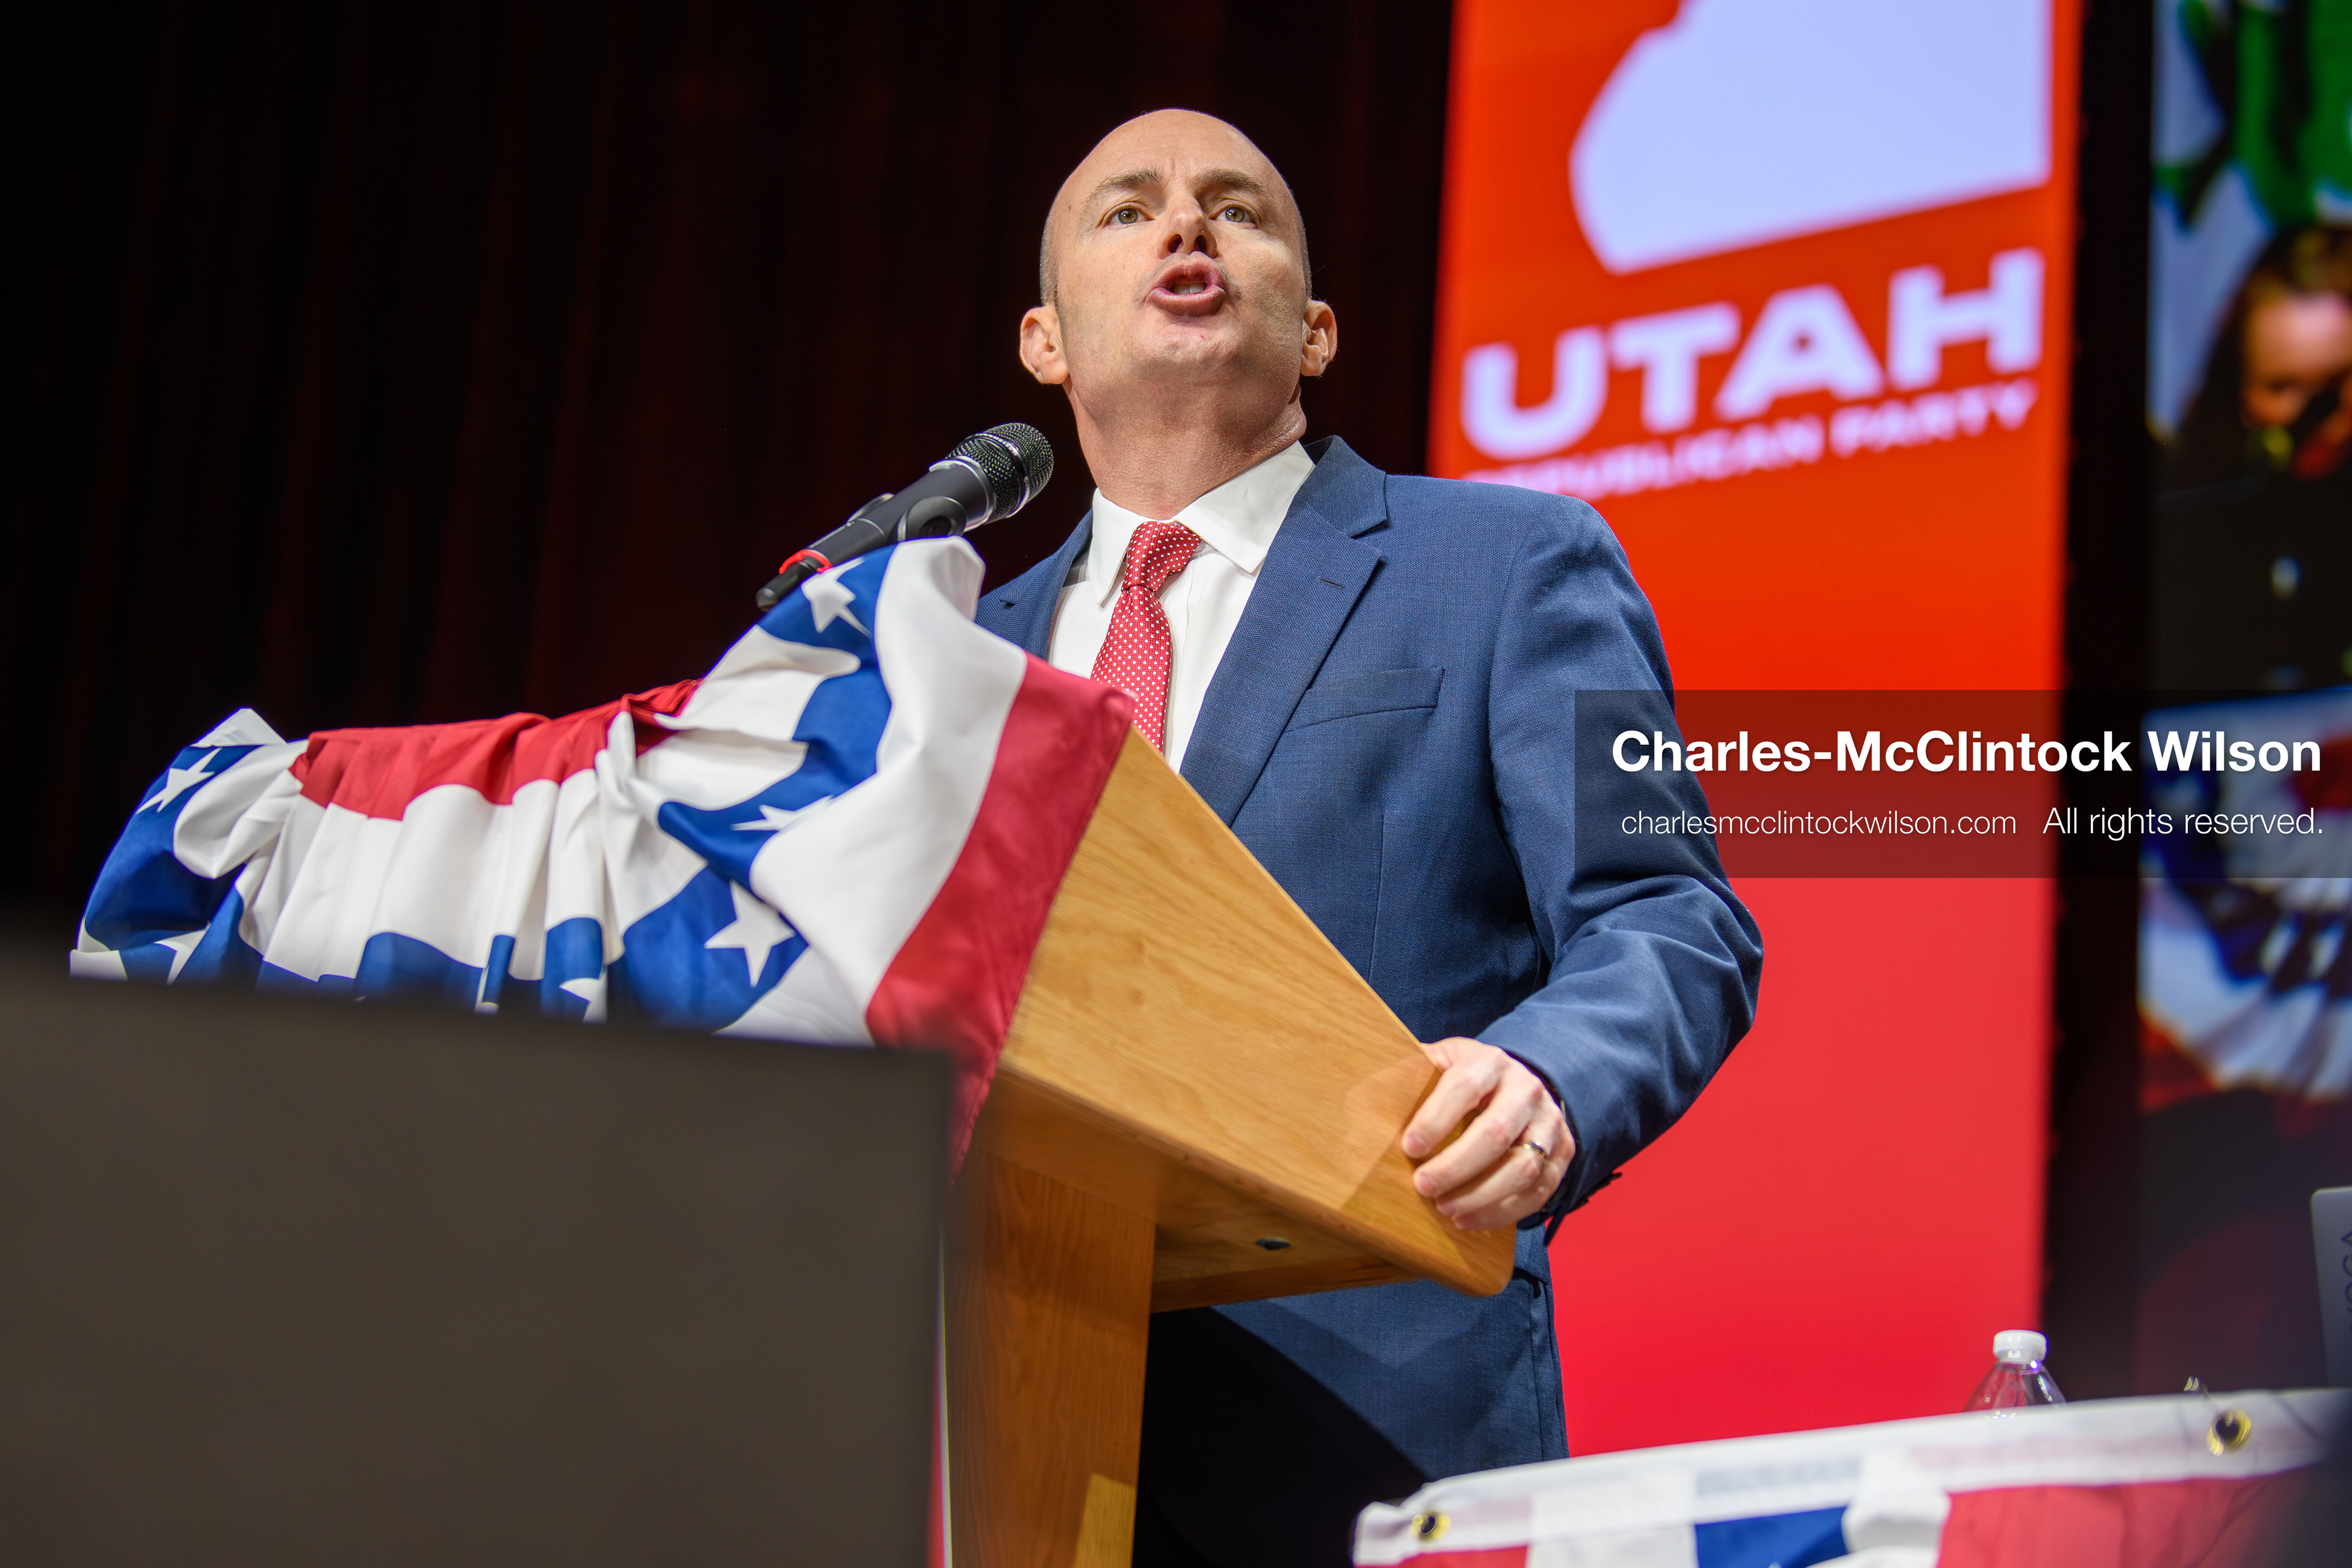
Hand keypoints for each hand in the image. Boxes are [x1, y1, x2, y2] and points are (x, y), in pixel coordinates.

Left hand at [1401, 1038, 1574, 1230]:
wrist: (1522, 1084)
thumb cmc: (1468, 1079)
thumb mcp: (1444, 1063)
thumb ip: (1414, 1073)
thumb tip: (1365, 1095)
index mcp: (1491, 1063)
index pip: (1464, 1088)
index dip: (1436, 1119)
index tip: (1409, 1147)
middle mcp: (1527, 1090)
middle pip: (1495, 1133)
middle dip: (1456, 1166)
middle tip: (1423, 1186)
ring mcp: (1549, 1124)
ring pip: (1521, 1168)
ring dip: (1480, 1196)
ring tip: (1445, 1209)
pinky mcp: (1562, 1155)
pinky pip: (1537, 1192)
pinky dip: (1501, 1213)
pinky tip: (1469, 1221)